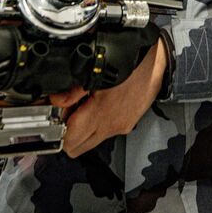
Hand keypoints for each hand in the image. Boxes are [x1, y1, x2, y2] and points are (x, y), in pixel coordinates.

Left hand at [50, 38, 167, 157]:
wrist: (156, 63)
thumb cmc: (131, 64)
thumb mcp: (95, 73)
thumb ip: (72, 91)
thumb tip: (55, 101)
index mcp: (101, 113)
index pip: (70, 142)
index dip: (58, 132)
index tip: (55, 119)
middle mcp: (110, 126)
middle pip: (77, 149)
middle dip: (67, 135)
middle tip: (66, 115)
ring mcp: (120, 127)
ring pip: (91, 142)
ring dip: (82, 130)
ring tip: (83, 106)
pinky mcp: (127, 124)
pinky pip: (105, 133)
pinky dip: (96, 124)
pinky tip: (98, 105)